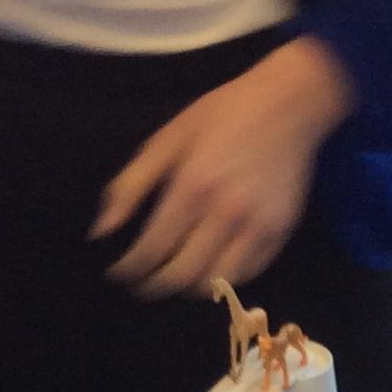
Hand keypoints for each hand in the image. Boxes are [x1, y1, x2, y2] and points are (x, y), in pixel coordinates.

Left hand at [95, 38, 354, 298]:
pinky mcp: (280, 233)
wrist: (289, 104)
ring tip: (177, 278)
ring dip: (190, 287)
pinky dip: (225, 279)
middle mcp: (225, 213)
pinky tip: (211, 266)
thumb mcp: (169, 138)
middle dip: (156, 286)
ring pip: (216, 283)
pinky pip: (247, 274)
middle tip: (144, 284)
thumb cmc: (223, 115)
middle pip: (182, 275)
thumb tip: (102, 231)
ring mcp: (256, 226)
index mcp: (191, 187)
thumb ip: (131, 186)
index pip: (152, 249)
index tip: (120, 273)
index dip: (131, 269)